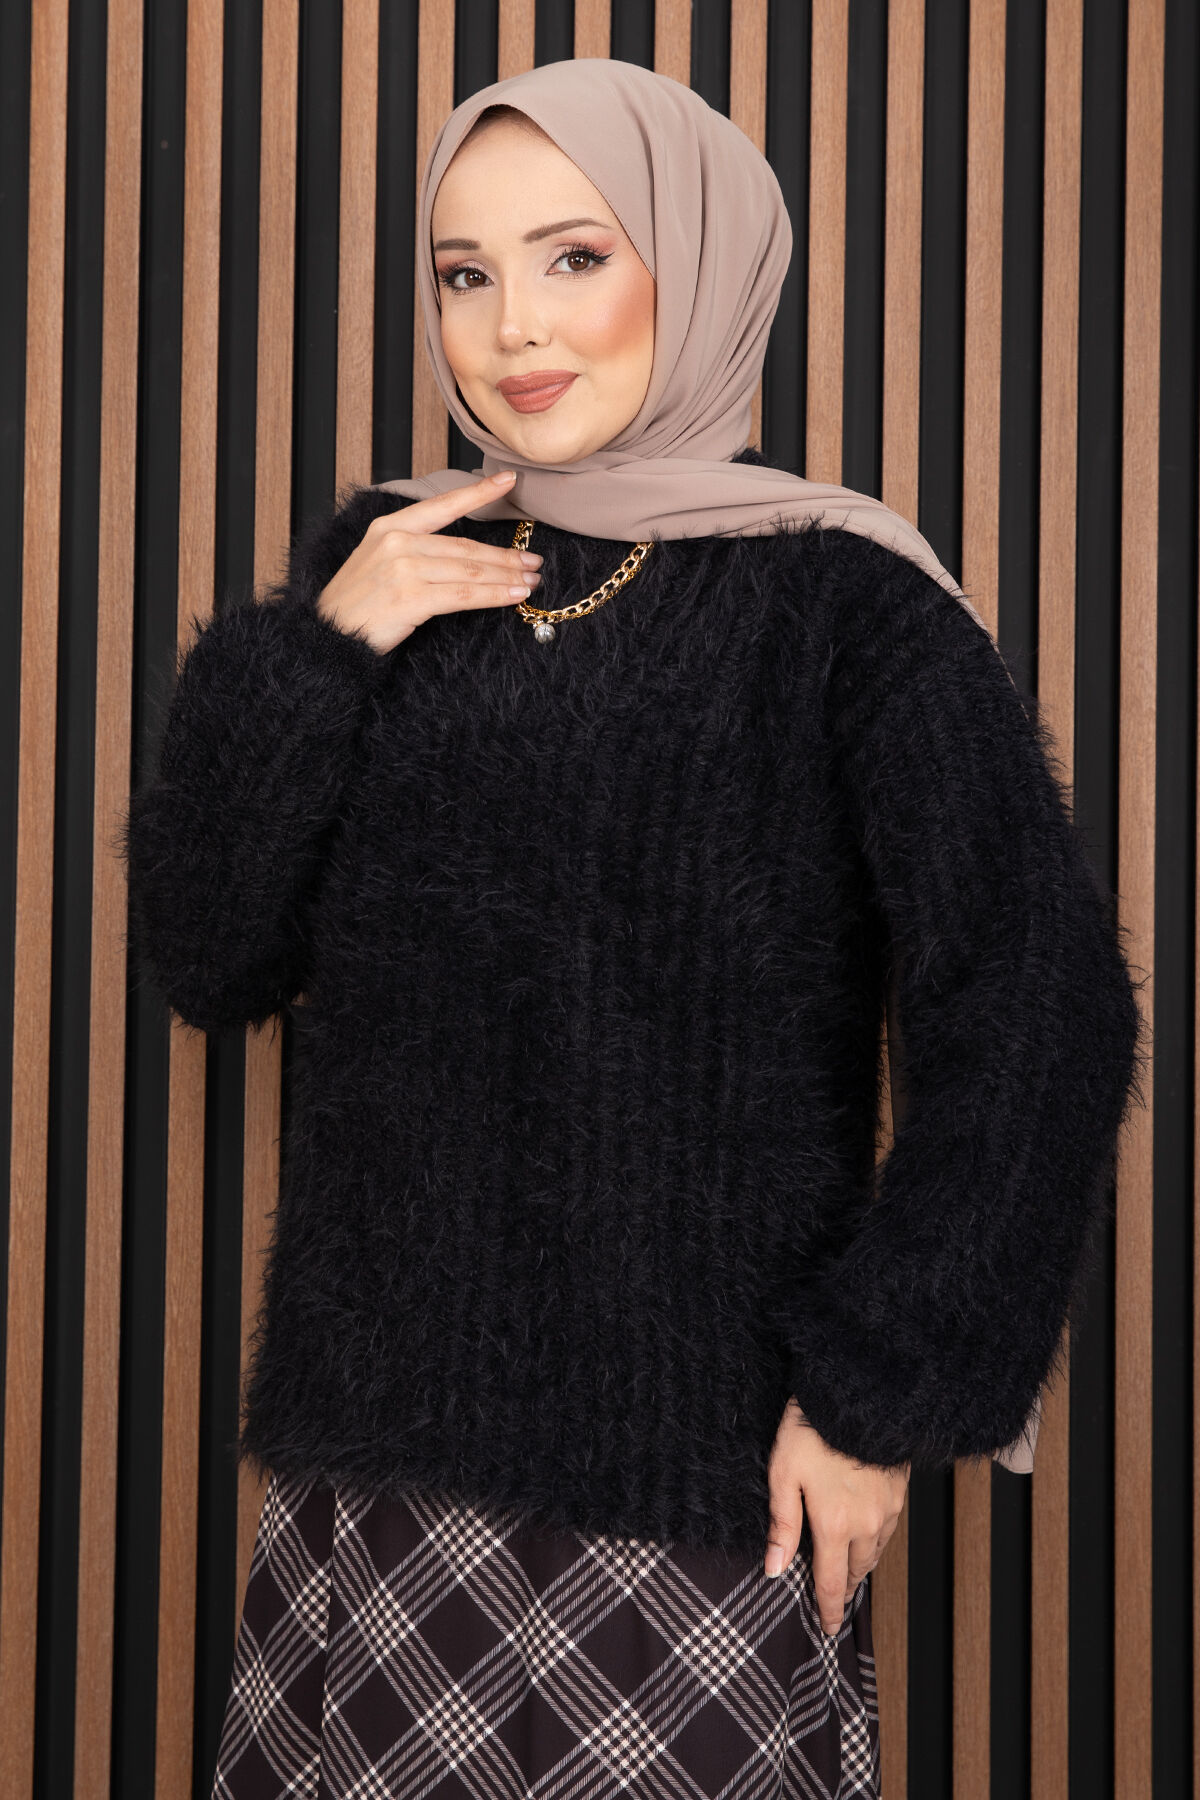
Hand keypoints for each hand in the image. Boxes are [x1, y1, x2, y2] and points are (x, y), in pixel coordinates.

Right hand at [315, 470, 542, 654]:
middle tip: (533, 561)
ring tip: (531, 581)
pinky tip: (513, 596)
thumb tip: (462, 555)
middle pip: (465, 546)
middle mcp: (397, 542)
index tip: (508, 480)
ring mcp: (403, 569)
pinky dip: (493, 595)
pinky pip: (463, 595)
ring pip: (469, 570)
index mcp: (389, 527)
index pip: (443, 505)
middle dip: (504, 555)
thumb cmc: (356, 605)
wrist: (328, 636)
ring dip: (506, 576)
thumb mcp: (378, 563)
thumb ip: (414, 551)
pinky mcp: (411, 598)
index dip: (478, 492)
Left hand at [765, 1396, 909, 1634]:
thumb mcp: (783, 1475)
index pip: (830, 1582)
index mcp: (834, 1525)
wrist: (856, 1395)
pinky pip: (887, 1530)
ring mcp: (886, 1508)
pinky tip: (867, 1537)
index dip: (828, 1609)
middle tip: (835, 1602)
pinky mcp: (898, 1491)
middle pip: (855, 1572)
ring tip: (848, 1574)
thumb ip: (781, 1525)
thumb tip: (775, 1569)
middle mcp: (866, 1524)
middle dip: (844, 1589)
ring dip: (860, 1567)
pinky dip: (875, 1542)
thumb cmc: (812, 1431)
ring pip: (874, 1553)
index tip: (827, 1628)